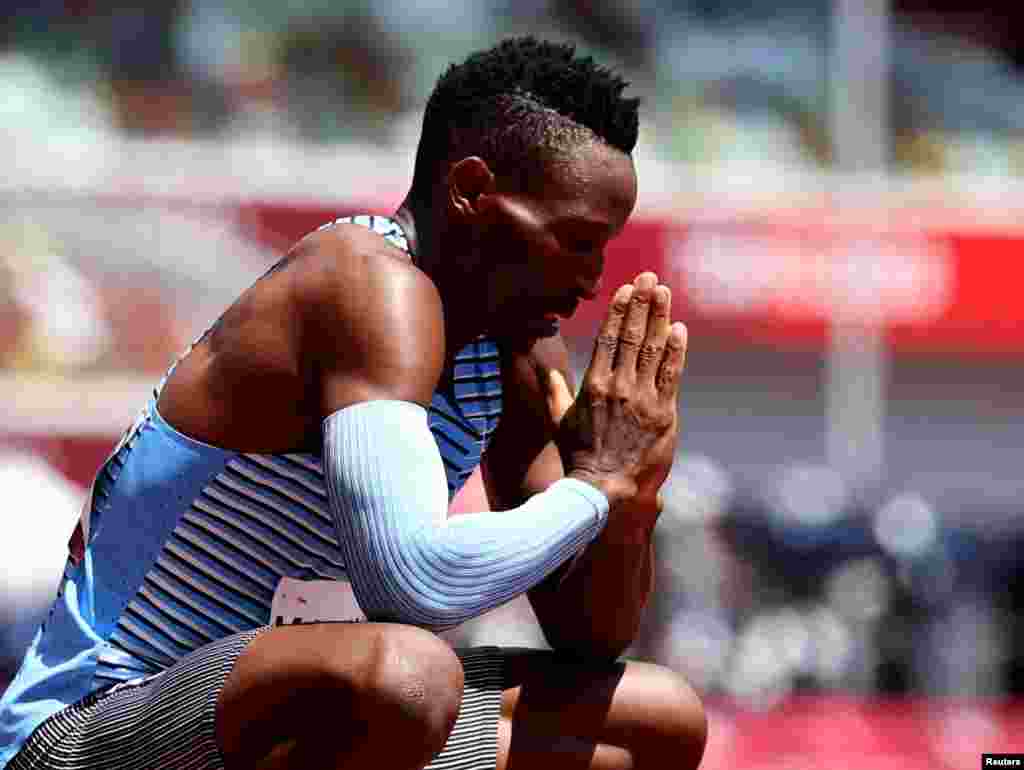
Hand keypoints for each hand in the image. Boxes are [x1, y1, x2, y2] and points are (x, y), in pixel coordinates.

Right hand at [546, 272, 686, 509]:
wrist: (606, 489)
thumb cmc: (580, 456)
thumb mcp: (559, 421)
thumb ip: (552, 390)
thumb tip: (541, 364)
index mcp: (593, 385)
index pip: (607, 338)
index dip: (619, 310)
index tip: (627, 289)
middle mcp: (618, 387)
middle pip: (632, 336)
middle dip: (642, 304)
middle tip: (650, 278)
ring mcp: (643, 400)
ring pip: (653, 350)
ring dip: (660, 318)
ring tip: (664, 294)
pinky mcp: (664, 415)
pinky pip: (671, 375)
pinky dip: (676, 351)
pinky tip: (679, 330)